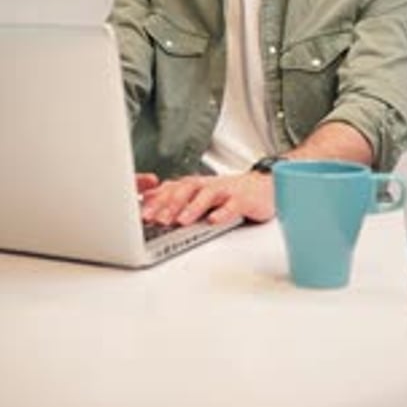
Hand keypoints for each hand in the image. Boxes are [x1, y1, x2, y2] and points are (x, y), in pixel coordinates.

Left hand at [139, 171, 274, 226]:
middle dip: (170, 204)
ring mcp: (226, 191)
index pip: (171, 189)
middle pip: (186, 189)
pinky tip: (214, 220)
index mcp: (195, 185)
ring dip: (193, 207)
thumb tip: (148, 200)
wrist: (263, 186)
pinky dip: (223, 212)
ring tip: (182, 221)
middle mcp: (207, 185)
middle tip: (157, 219)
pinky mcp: (243, 199)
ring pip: (207, 194)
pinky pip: (233, 205)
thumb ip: (175, 197)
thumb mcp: (199, 196)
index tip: (142, 215)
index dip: (156, 201)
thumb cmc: (228, 194)